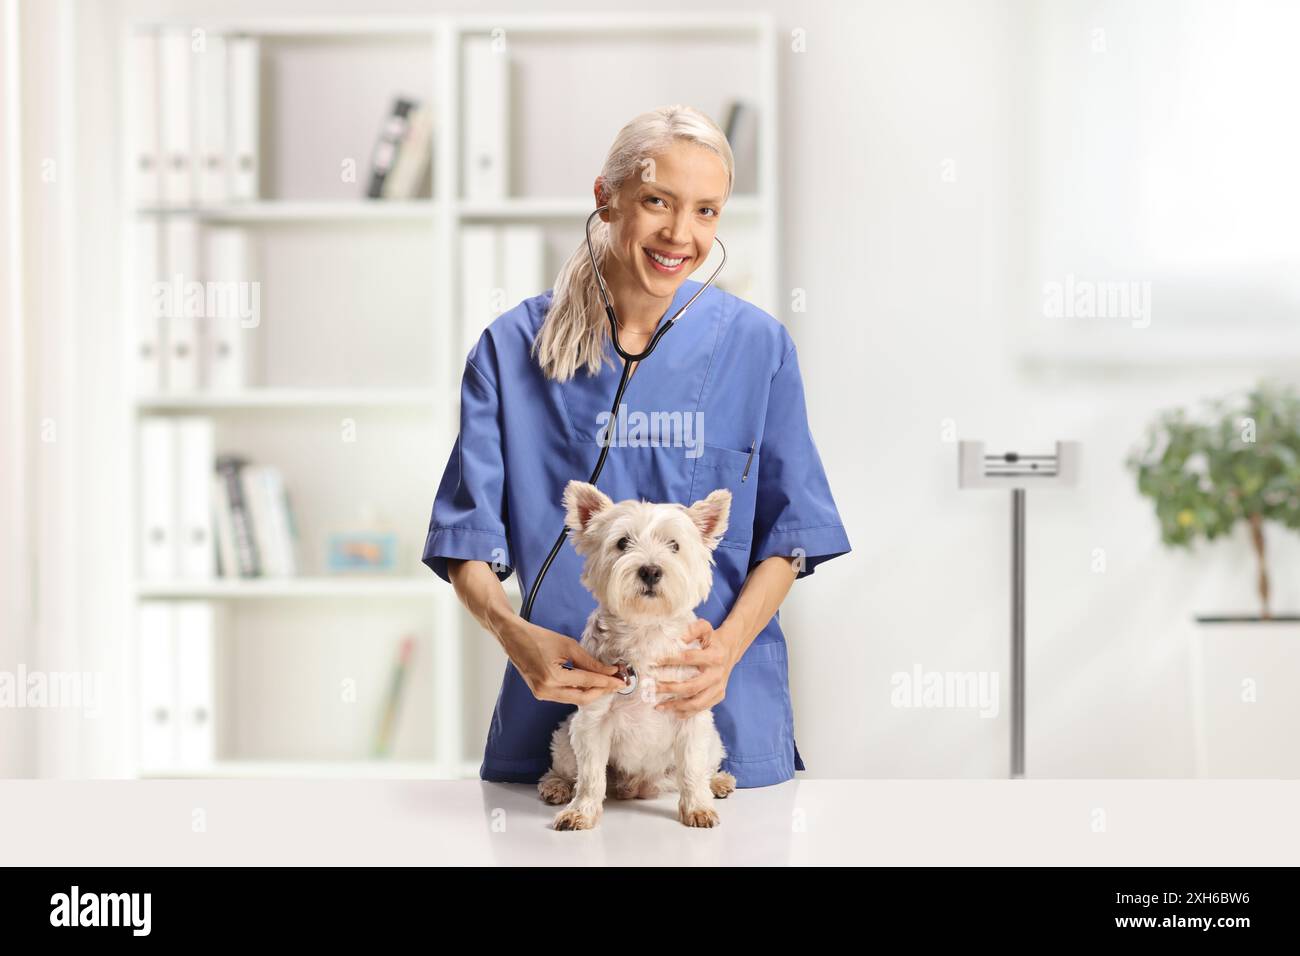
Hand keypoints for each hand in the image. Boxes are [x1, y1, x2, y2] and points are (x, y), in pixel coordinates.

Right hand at [501, 619, 626, 704]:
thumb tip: (608, 671)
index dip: (606, 681)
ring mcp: (542, 694)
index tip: (621, 679)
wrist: (513, 638)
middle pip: (583, 697)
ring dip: (592, 692)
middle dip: (602, 691)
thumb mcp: (567, 645)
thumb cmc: (539, 637)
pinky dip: (579, 690)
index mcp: (552, 677)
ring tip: (607, 683)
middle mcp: (546, 690)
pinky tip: (590, 683)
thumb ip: (589, 661)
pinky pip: (565, 696)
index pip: (587, 682)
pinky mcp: (540, 694)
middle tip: (617, 684)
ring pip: (574, 699)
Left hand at [652, 619, 737, 718]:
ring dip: (676, 706)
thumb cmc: (712, 640)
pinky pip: (702, 708)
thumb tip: (678, 638)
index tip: (654, 663)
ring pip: (696, 702)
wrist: (729, 650)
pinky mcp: (719, 695)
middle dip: (670, 689)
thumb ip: (692, 629)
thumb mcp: (705, 628)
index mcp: (714, 656)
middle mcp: (717, 674)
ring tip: (659, 706)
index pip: (688, 659)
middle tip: (653, 688)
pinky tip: (673, 711)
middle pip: (691, 686)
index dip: (670, 660)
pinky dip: (686, 712)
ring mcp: (719, 687)